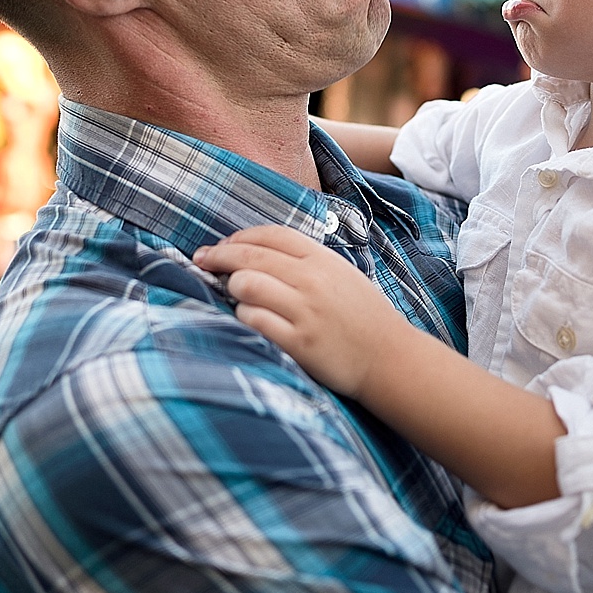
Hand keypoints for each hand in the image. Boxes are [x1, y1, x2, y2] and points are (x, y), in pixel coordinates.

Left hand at [192, 225, 410, 397]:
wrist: (390, 358)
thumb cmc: (362, 315)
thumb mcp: (340, 274)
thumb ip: (304, 260)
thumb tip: (252, 252)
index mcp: (323, 259)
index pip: (270, 234)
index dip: (238, 236)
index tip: (221, 245)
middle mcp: (313, 281)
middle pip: (251, 256)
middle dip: (219, 257)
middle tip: (202, 261)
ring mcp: (306, 313)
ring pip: (247, 285)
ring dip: (232, 288)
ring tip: (235, 295)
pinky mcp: (299, 344)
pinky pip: (254, 321)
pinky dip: (244, 316)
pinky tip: (250, 318)